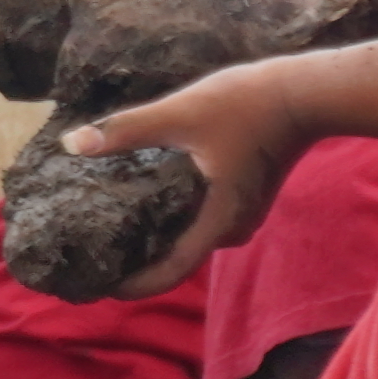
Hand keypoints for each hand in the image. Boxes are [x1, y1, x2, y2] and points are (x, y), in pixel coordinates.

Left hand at [62, 55, 318, 295]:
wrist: (305, 93)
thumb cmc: (247, 106)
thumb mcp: (179, 115)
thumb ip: (126, 131)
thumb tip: (72, 144)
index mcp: (217, 222)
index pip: (169, 273)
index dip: (132, 285)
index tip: (98, 284)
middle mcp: (232, 229)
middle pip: (178, 257)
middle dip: (138, 258)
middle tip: (96, 249)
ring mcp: (243, 214)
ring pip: (192, 237)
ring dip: (157, 235)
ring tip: (116, 221)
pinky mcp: (246, 196)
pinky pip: (204, 219)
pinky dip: (176, 216)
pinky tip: (151, 194)